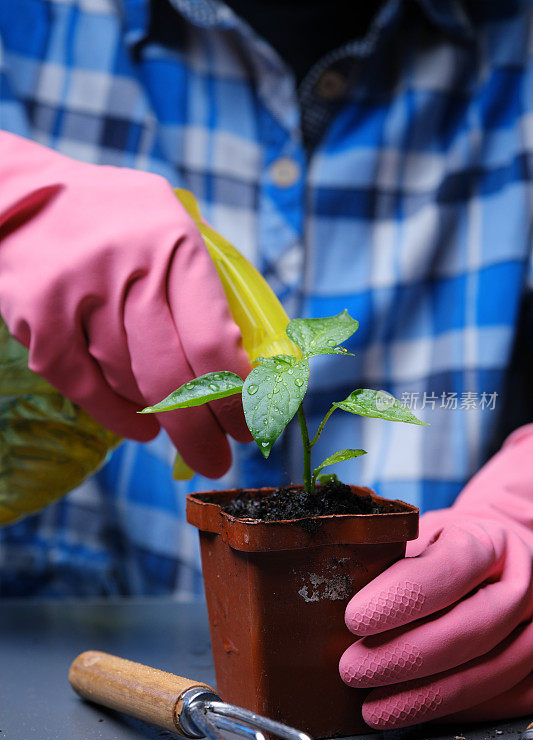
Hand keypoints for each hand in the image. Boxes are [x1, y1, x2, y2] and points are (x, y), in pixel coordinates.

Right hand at [0, 133, 250, 476]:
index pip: (213, 341)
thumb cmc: (115, 220)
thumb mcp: (170, 227)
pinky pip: (84, 386)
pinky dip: (115, 415)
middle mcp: (128, 266)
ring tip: (174, 425)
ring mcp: (77, 292)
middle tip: (218, 460)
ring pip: (129, 382)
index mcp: (175, 243)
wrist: (22, 195)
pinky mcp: (36, 316)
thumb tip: (243, 363)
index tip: (247, 425)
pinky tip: (140, 429)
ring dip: (158, 414)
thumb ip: (203, 287)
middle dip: (201, 432)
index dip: (235, 397)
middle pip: (173, 376)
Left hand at [339, 425, 532, 728]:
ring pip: (481, 675)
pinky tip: (410, 709)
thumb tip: (333, 590)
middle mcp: (523, 586)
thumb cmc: (456, 547)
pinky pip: (495, 702)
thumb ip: (394, 558)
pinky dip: (447, 711)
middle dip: (401, 657)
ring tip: (372, 705)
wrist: (508, 559)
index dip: (398, 599)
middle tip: (353, 668)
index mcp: (491, 541)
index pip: (447, 570)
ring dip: (420, 696)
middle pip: (464, 632)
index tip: (355, 619)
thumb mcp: (426, 533)